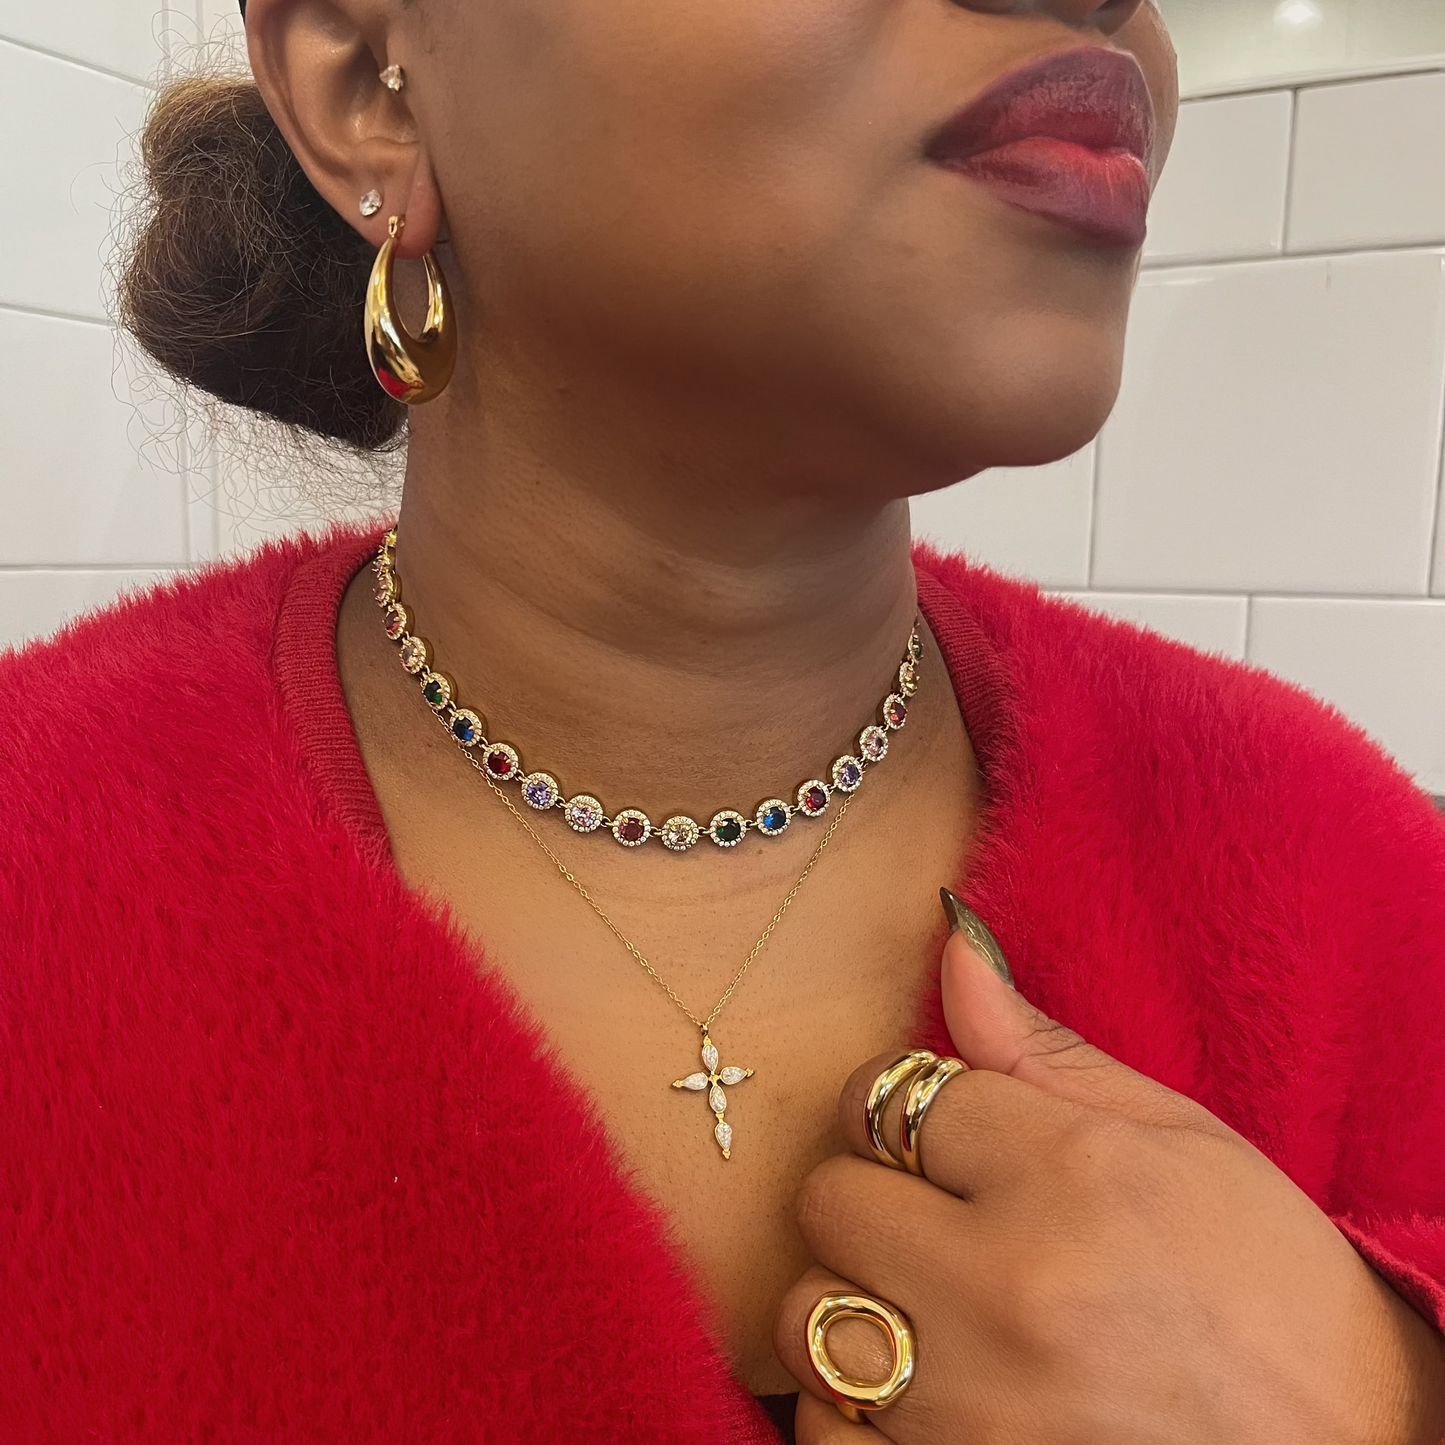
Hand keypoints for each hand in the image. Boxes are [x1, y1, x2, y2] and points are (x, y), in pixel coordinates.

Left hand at [775, 926, 1444, 1444]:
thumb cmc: (1271, 1293)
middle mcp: (1011, 1290)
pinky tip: (925, 1397)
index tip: (941, 1139)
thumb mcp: (1182, 1140)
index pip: (888, 1095)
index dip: (907, 1109)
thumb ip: (1045, 1050)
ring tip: (933, 1313)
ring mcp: (975, 1411)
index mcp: (1071, 1175)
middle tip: (938, 1221)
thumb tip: (953, 942)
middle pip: (828, 1200)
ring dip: (854, 1304)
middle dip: (871, 1197)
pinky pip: (823, 1437)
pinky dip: (853, 1415)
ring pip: (807, 1319)